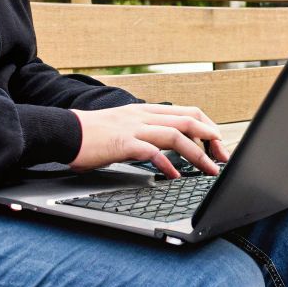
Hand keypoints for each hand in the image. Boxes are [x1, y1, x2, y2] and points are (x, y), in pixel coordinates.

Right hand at [70, 103, 229, 176]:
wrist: (64, 132)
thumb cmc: (92, 135)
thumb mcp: (126, 127)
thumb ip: (147, 133)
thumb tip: (169, 148)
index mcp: (146, 110)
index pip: (188, 111)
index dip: (208, 126)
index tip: (218, 144)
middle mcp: (144, 115)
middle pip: (189, 120)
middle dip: (212, 139)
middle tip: (223, 158)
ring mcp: (134, 127)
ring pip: (176, 135)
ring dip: (198, 154)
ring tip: (210, 169)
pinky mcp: (122, 142)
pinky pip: (151, 151)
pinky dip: (167, 164)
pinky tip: (175, 176)